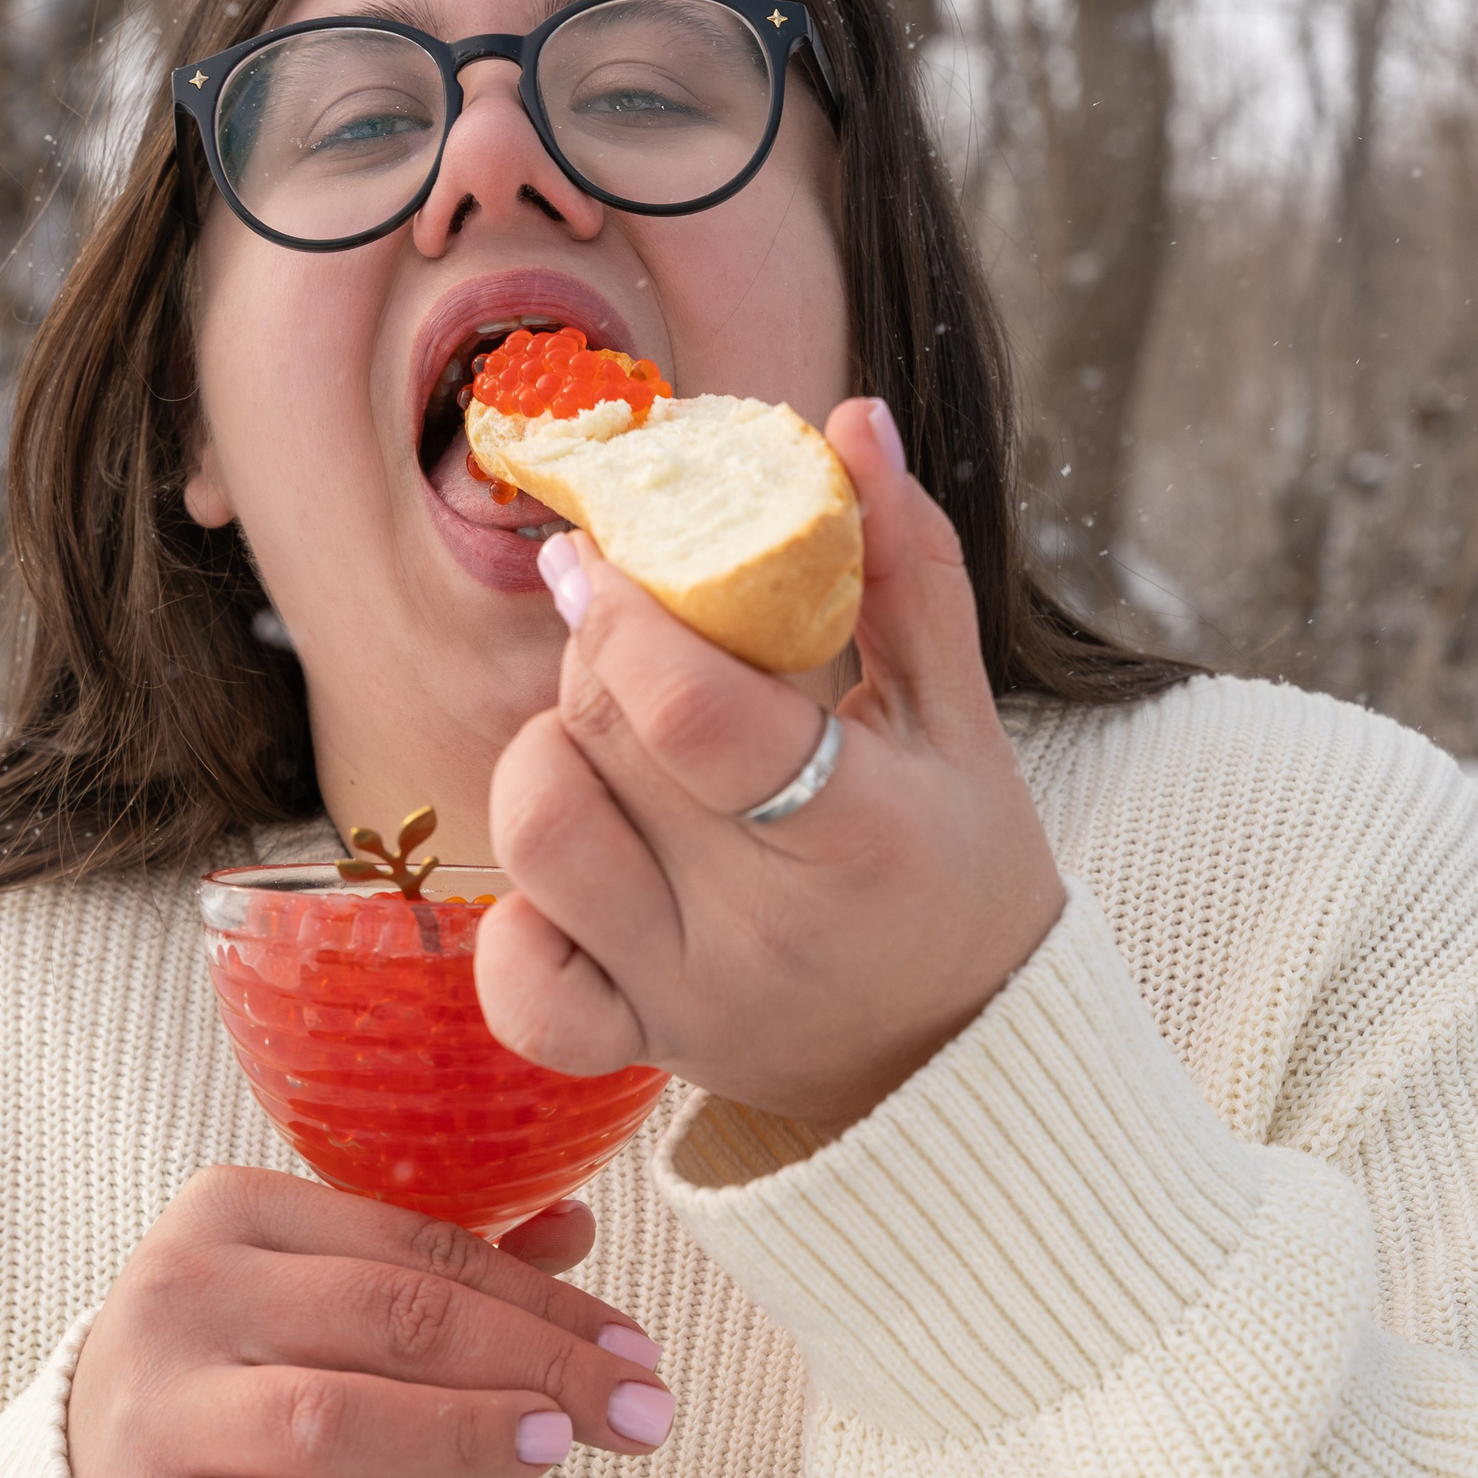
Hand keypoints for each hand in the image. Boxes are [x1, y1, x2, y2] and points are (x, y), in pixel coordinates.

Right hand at [68, 1168, 668, 1477]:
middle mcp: (187, 1296)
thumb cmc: (227, 1355)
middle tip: (637, 1408)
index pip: (419, 1248)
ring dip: (457, 1431)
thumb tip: (577, 1229)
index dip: (543, 1299)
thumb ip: (438, 1261)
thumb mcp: (318, 1282)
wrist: (73, 1453)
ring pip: (327, 1415)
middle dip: (535, 1363)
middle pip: (390, 1319)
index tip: (634, 1346)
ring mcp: (155, 1412)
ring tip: (552, 1444)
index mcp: (233, 1209)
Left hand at [478, 398, 1066, 1129]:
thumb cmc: (960, 867)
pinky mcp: (634, 1044)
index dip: (624, 614)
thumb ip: (906, 571)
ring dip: (547, 752)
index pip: (691, 711)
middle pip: (603, 742)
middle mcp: (763, 928)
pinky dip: (516, 918)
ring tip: (604, 735)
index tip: (602, 554)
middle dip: (596, 650)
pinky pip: (520, 985)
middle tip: (628, 625)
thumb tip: (852, 423)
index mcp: (859, 834)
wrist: (957, 1054)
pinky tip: (573, 867)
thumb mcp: (961, 720)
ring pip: (541, 836)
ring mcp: (688, 995)